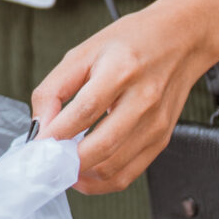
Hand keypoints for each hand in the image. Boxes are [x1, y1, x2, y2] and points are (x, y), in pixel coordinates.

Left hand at [28, 0, 218, 193]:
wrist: (182, 38)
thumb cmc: (131, 42)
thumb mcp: (83, 52)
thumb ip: (54, 89)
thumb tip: (40, 126)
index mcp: (121, 70)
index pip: (85, 111)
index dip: (56, 133)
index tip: (36, 145)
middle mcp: (143, 100)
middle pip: (101, 147)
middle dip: (66, 162)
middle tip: (46, 161)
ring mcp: (156, 124)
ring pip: (113, 168)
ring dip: (82, 175)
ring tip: (63, 165)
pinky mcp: (161, 139)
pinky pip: (129, 174)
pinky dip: (101, 180)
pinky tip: (85, 170)